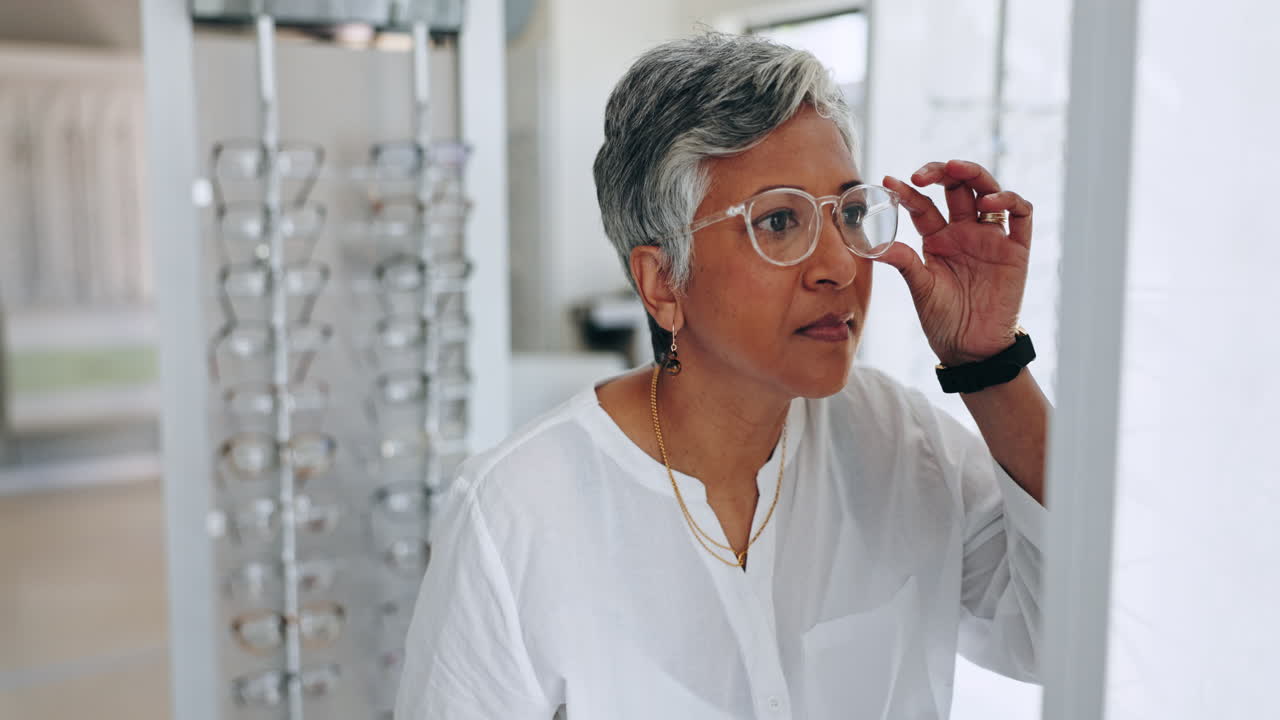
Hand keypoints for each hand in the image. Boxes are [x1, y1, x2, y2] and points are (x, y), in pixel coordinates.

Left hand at [876, 159, 1032, 365]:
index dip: (907, 191)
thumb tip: (872, 246)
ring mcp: (991, 238)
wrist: (972, 349)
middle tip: (923, 173)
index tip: (888, 182)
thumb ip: (903, 261)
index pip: (923, 205)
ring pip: (987, 191)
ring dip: (973, 174)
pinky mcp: (1016, 250)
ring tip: (955, 170)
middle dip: (941, 172)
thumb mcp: (920, 288)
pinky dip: (1009, 199)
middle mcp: (964, 232)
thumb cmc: (944, 320)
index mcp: (938, 239)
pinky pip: (1021, 214)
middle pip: (957, 187)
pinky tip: (989, 202)